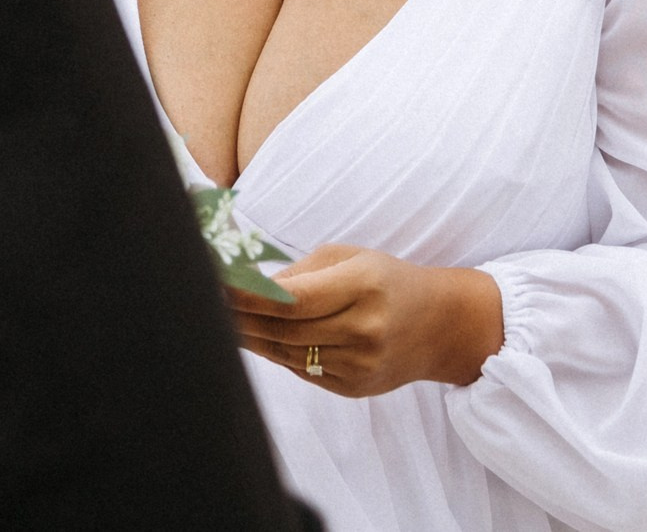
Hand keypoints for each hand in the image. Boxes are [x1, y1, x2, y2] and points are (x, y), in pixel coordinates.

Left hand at [223, 243, 503, 397]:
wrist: (440, 326)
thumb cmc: (387, 280)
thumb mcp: (351, 258)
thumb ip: (301, 273)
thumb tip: (251, 287)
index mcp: (364, 286)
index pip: (292, 299)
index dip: (249, 297)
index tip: (216, 286)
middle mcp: (364, 330)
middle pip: (284, 330)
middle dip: (240, 318)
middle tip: (206, 303)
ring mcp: (361, 365)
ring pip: (287, 354)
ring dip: (250, 338)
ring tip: (222, 322)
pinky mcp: (355, 388)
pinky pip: (302, 371)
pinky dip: (275, 354)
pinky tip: (256, 340)